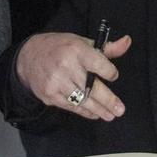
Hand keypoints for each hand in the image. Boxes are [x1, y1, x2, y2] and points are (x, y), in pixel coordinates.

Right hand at [16, 31, 131, 120]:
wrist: (29, 57)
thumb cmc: (61, 48)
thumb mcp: (82, 42)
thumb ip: (106, 47)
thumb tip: (127, 42)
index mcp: (76, 50)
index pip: (98, 64)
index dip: (109, 72)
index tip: (114, 76)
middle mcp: (66, 66)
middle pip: (91, 87)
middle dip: (108, 100)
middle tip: (120, 109)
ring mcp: (56, 82)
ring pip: (82, 100)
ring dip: (98, 110)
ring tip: (110, 115)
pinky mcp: (50, 95)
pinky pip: (70, 106)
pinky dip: (84, 111)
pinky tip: (94, 114)